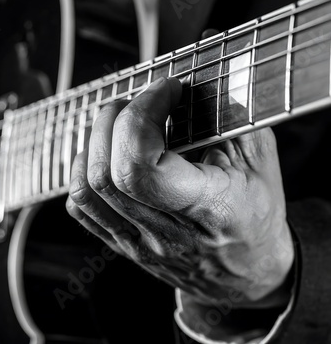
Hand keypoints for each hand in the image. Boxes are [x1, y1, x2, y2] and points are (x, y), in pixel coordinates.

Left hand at [66, 77, 293, 308]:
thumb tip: (200, 70)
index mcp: (208, 209)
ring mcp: (137, 242)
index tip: (165, 91)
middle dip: (112, 121)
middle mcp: (166, 232)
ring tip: (116, 124)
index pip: (141, 165)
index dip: (141, 116)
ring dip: (92, 143)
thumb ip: (231, 116)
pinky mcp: (121, 244)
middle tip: (136, 102)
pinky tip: (105, 156)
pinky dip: (82, 173)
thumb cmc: (255, 215)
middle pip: (107, 173)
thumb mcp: (261, 162)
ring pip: (86, 190)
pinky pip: (81, 209)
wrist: (246, 273)